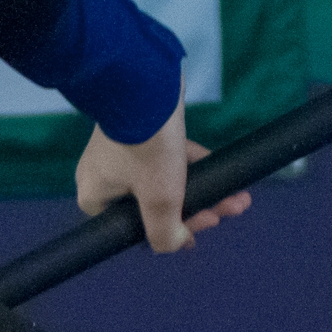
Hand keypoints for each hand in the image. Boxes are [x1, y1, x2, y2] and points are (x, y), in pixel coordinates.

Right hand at [74, 89, 251, 253]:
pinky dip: (192, 167)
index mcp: (95, 198)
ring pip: (165, 182)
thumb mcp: (159, 198)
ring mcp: (121, 154)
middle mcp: (103, 178)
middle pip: (154, 205)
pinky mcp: (139, 133)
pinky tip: (220, 169)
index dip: (172, 230)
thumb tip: (173, 245)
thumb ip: (164, 232)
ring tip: (236, 196)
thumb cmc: (146, 148)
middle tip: (227, 210)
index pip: (133, 227)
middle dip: (197, 210)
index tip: (203, 228)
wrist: (145, 86)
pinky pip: (167, 159)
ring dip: (202, 190)